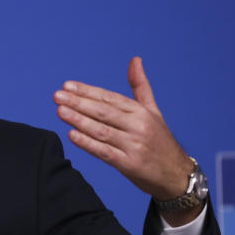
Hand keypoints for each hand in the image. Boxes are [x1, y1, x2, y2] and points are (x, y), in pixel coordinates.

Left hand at [53, 57, 197, 222]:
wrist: (177, 175)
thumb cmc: (161, 141)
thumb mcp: (153, 111)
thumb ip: (141, 86)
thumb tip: (135, 59)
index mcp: (142, 112)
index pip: (110, 98)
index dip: (88, 91)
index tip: (67, 85)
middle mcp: (138, 126)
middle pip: (104, 112)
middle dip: (79, 103)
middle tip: (57, 96)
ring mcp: (134, 146)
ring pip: (102, 130)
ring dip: (79, 120)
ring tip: (60, 111)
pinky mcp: (130, 165)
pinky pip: (105, 152)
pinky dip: (88, 144)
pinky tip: (72, 135)